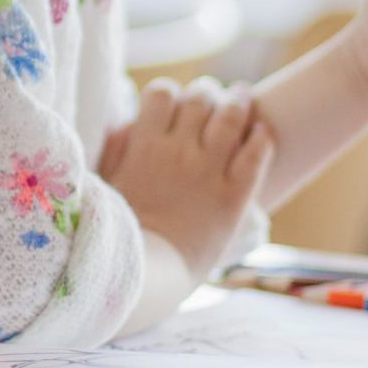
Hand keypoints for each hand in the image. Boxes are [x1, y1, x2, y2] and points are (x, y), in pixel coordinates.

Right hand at [103, 77, 273, 274]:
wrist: (149, 275)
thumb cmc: (120, 234)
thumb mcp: (105, 185)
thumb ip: (115, 151)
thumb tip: (122, 124)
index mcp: (144, 146)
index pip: (161, 93)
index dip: (170, 94)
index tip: (175, 103)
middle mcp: (179, 151)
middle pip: (200, 98)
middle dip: (207, 92)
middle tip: (213, 97)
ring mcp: (209, 171)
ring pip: (231, 116)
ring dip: (238, 102)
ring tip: (242, 98)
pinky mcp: (235, 195)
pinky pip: (257, 153)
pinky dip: (262, 137)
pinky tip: (261, 133)